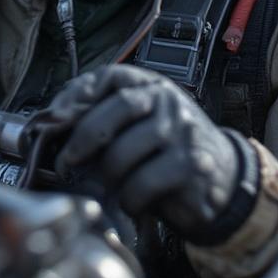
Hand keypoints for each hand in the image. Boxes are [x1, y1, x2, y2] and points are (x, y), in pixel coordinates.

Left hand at [52, 66, 257, 243]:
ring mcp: (182, 131)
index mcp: (151, 86)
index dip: (79, 94)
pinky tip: (132, 201)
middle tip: (65, 162)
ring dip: (108, 176)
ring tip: (108, 187)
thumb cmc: (167, 152)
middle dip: (84, 137)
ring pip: (125, 151)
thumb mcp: (140, 125)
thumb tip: (55, 122)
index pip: (111, 76)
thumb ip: (106, 117)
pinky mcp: (190, 165)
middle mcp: (169, 102)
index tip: (57, 117)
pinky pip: (142, 183)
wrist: (223, 179)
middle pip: (119, 107)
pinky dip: (129, 197)